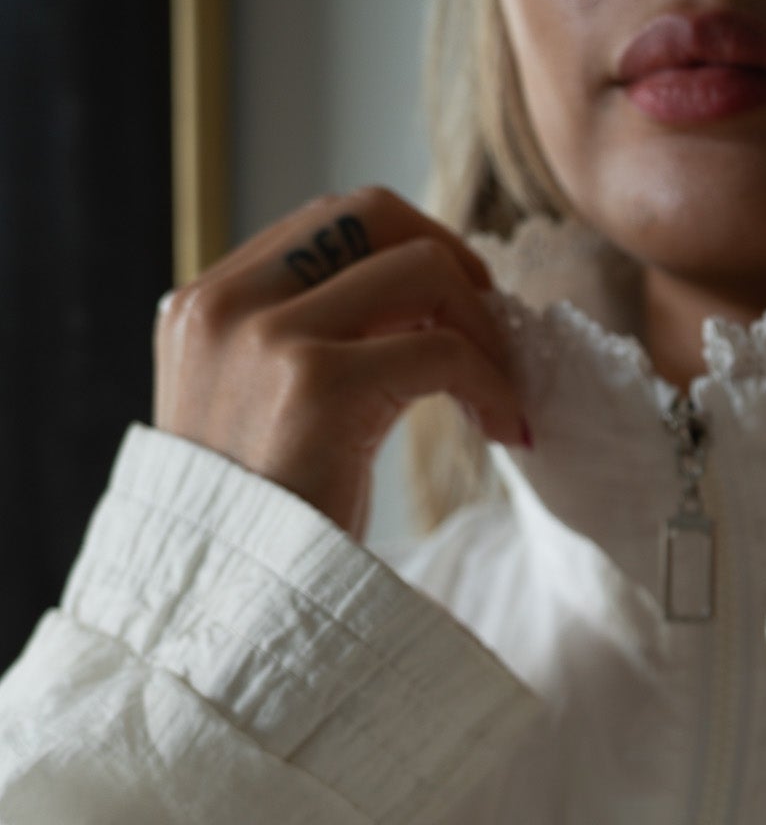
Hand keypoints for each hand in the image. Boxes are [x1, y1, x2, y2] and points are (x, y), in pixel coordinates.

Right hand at [153, 185, 526, 540]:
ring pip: (420, 268)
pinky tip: (504, 429)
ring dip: (482, 328)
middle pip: (371, 212)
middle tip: (492, 333)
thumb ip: (303, 354)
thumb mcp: (258, 422)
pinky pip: (442, 349)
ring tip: (499, 394)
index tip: (454, 316)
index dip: (409, 254)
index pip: (325, 222)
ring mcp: (267, 338)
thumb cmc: (258, 537)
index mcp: (202, 306)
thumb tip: (410, 314)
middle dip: (451, 262)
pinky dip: (490, 383)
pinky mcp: (317, 384)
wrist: (227, 612)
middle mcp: (226, 306)